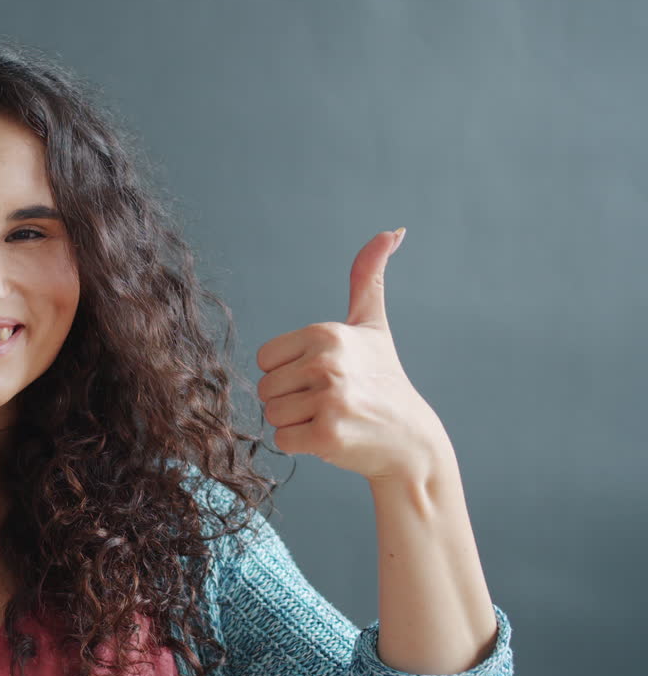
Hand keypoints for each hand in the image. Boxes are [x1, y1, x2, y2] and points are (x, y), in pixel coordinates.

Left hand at [255, 228, 451, 483]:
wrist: (411, 441)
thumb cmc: (384, 379)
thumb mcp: (372, 325)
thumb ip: (368, 277)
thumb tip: (393, 230)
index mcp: (326, 333)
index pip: (264, 359)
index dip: (287, 372)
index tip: (322, 376)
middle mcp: (327, 361)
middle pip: (264, 389)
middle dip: (290, 400)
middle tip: (330, 401)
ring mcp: (329, 398)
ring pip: (272, 415)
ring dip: (295, 424)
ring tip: (332, 417)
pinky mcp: (328, 434)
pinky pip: (282, 441)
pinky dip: (301, 445)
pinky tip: (333, 437)